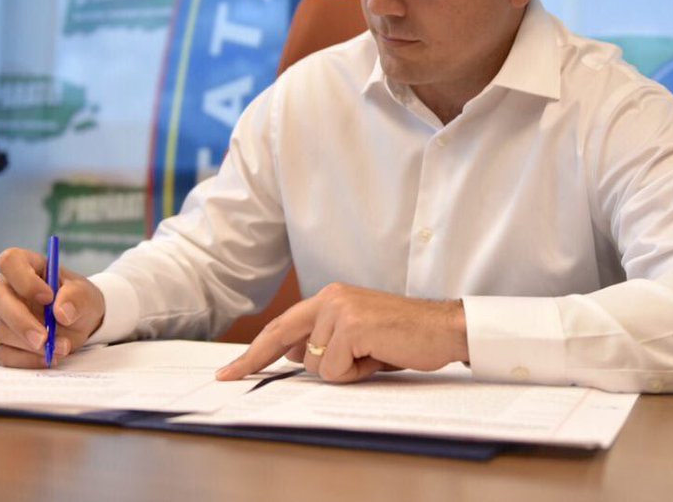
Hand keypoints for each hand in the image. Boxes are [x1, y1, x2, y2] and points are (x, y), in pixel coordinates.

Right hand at [0, 247, 105, 367]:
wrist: (80, 322)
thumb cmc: (77, 299)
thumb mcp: (85, 294)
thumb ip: (76, 297)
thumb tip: (61, 313)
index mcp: (25, 266)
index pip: (10, 261)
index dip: (24, 279)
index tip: (48, 296)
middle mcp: (6, 289)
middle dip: (21, 320)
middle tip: (45, 337)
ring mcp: (0, 316)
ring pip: (0, 329)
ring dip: (30, 344)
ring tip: (62, 347)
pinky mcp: (3, 342)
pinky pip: (6, 354)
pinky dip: (29, 360)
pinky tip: (50, 358)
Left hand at [216, 283, 467, 382]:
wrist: (444, 328)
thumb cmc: (404, 337)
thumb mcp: (358, 338)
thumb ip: (324, 341)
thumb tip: (291, 354)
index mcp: (331, 297)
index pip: (284, 325)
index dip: (256, 349)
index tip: (233, 368)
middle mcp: (331, 297)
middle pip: (281, 334)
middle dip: (254, 359)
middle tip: (228, 376)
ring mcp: (340, 309)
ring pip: (313, 363)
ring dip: (342, 371)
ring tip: (372, 357)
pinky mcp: (352, 325)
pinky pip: (334, 368)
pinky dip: (356, 373)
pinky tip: (378, 357)